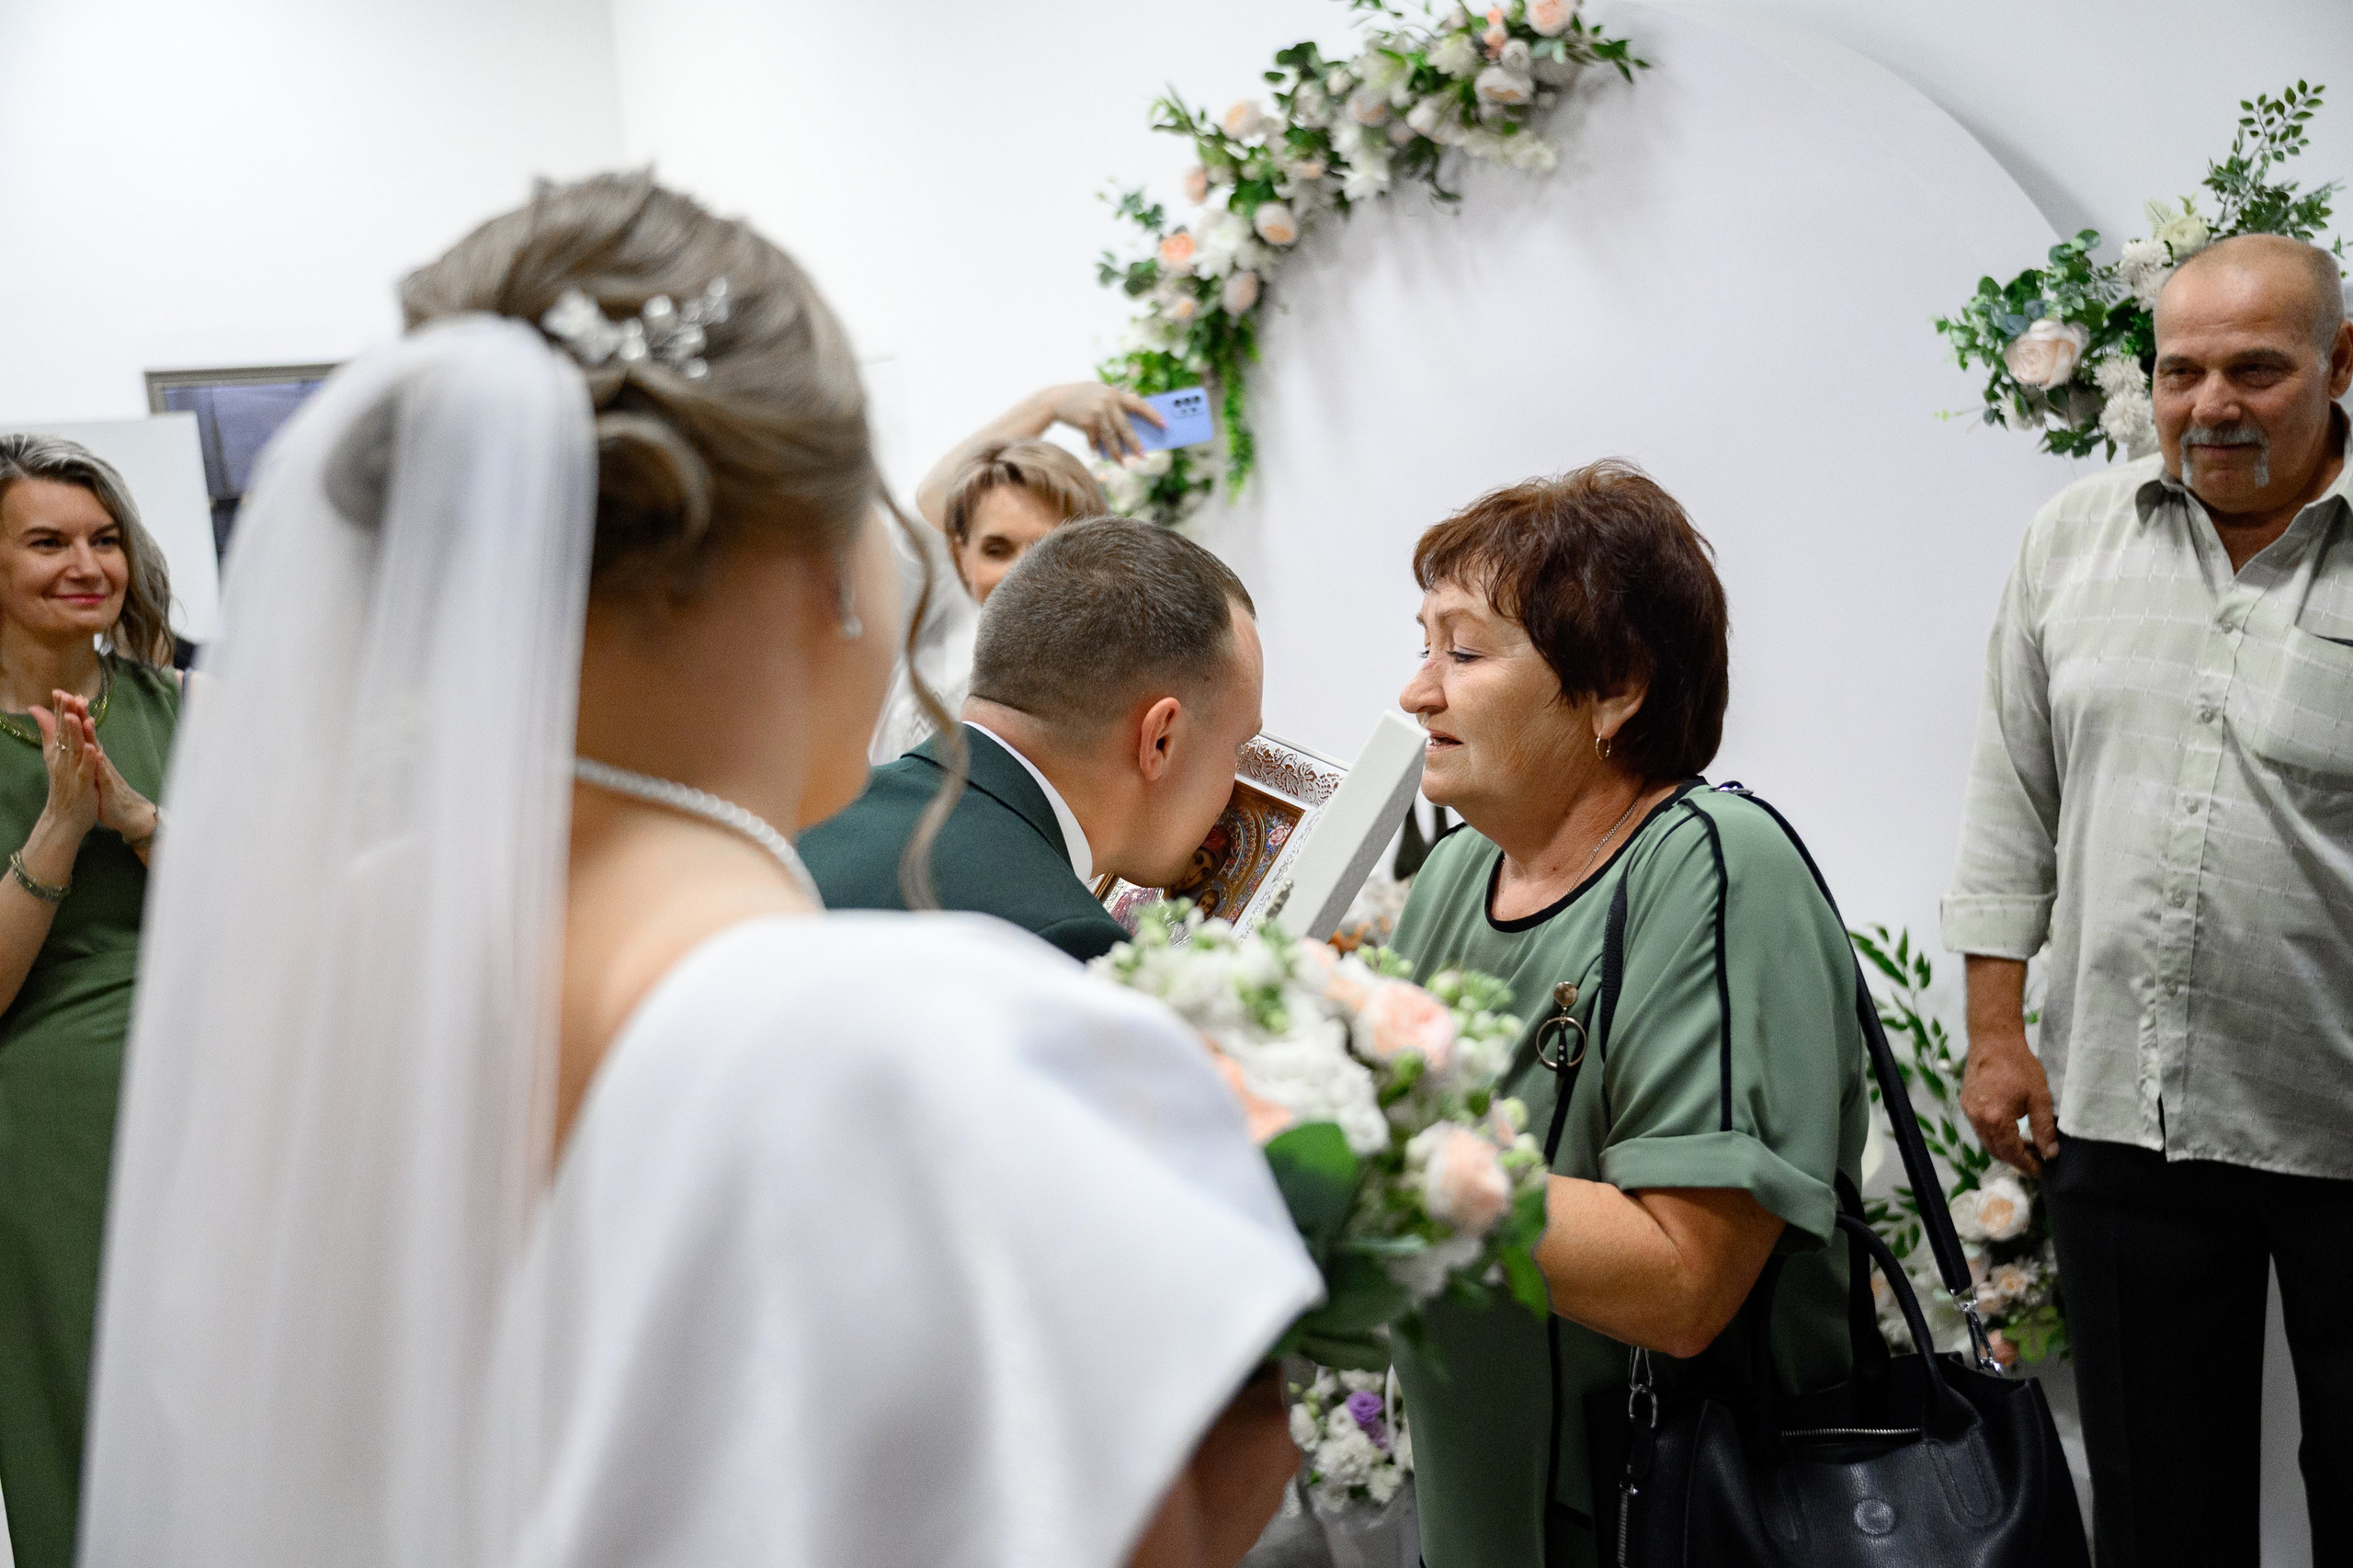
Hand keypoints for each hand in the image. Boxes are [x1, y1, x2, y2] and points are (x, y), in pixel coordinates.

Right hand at [28, 692, 100, 843]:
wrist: (65, 818)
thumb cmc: (64, 785)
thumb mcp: (55, 757)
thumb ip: (49, 734)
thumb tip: (38, 712)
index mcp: (58, 752)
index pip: (59, 726)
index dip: (60, 709)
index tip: (60, 691)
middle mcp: (62, 760)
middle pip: (64, 733)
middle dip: (67, 715)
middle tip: (67, 695)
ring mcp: (71, 772)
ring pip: (74, 749)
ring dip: (75, 733)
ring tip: (77, 717)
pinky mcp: (82, 784)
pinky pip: (85, 770)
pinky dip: (88, 759)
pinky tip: (91, 748)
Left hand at [65, 695, 158, 848]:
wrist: (127, 813)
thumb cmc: (107, 790)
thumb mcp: (91, 767)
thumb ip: (83, 749)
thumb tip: (76, 733)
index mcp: (92, 754)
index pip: (81, 729)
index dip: (71, 712)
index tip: (61, 693)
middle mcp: (100, 758)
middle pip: (89, 734)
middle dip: (82, 716)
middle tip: (75, 696)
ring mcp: (105, 771)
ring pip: (97, 750)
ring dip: (92, 736)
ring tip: (86, 720)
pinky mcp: (108, 787)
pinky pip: (104, 774)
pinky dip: (100, 764)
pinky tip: (98, 755)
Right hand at [1041, 382, 1164, 461]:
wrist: (1056, 399)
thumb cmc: (1083, 398)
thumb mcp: (1101, 394)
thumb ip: (1117, 403)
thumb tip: (1136, 419)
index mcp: (1116, 394)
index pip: (1139, 405)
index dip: (1153, 415)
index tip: (1164, 425)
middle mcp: (1108, 401)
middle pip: (1126, 427)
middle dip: (1135, 443)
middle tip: (1143, 456)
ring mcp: (1097, 411)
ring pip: (1111, 438)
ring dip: (1117, 453)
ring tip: (1123, 464)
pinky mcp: (1086, 421)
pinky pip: (1096, 440)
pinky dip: (1098, 447)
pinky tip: (1099, 453)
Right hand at [1959, 1030, 2057, 1176]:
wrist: (1993, 1040)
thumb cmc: (2019, 1065)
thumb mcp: (2039, 1098)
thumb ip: (2044, 1129)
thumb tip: (2051, 1153)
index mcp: (1996, 1119)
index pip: (2011, 1153)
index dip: (2027, 1164)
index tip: (2042, 1170)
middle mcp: (1978, 1119)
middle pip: (1996, 1151)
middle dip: (2016, 1159)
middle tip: (2037, 1159)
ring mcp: (1970, 1111)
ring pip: (1987, 1141)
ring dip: (2005, 1148)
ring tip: (2027, 1146)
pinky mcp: (1967, 1103)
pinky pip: (1980, 1128)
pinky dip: (1996, 1136)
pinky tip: (2011, 1130)